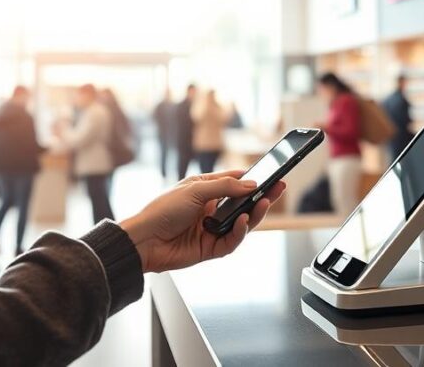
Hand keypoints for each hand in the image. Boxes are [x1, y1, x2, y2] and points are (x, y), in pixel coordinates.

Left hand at [120, 170, 284, 273]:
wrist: (143, 241)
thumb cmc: (161, 211)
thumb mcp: (195, 190)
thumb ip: (225, 187)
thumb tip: (251, 184)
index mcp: (206, 190)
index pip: (236, 182)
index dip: (253, 179)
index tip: (271, 174)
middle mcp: (211, 209)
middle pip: (243, 203)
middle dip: (262, 196)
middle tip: (279, 188)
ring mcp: (212, 229)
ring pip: (242, 223)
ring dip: (255, 213)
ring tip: (265, 203)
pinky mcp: (210, 248)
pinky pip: (232, 241)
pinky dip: (240, 231)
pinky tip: (243, 221)